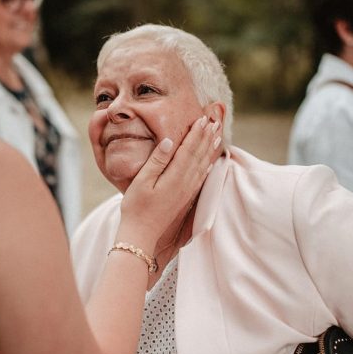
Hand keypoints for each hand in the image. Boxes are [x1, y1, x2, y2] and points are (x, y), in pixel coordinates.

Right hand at [117, 115, 221, 251]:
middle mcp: (185, 184)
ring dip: (209, 149)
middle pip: (199, 155)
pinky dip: (206, 167)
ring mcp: (186, 192)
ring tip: (217, 136)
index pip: (189, 149)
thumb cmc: (135, 207)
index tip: (204, 119)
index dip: (197, 133)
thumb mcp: (142, 181)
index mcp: (175, 177)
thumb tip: (170, 140)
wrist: (141, 234)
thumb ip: (157, 160)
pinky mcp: (185, 199)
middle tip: (215, 121)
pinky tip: (209, 163)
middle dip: (207, 137)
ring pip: (202, 166)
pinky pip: (200, 179)